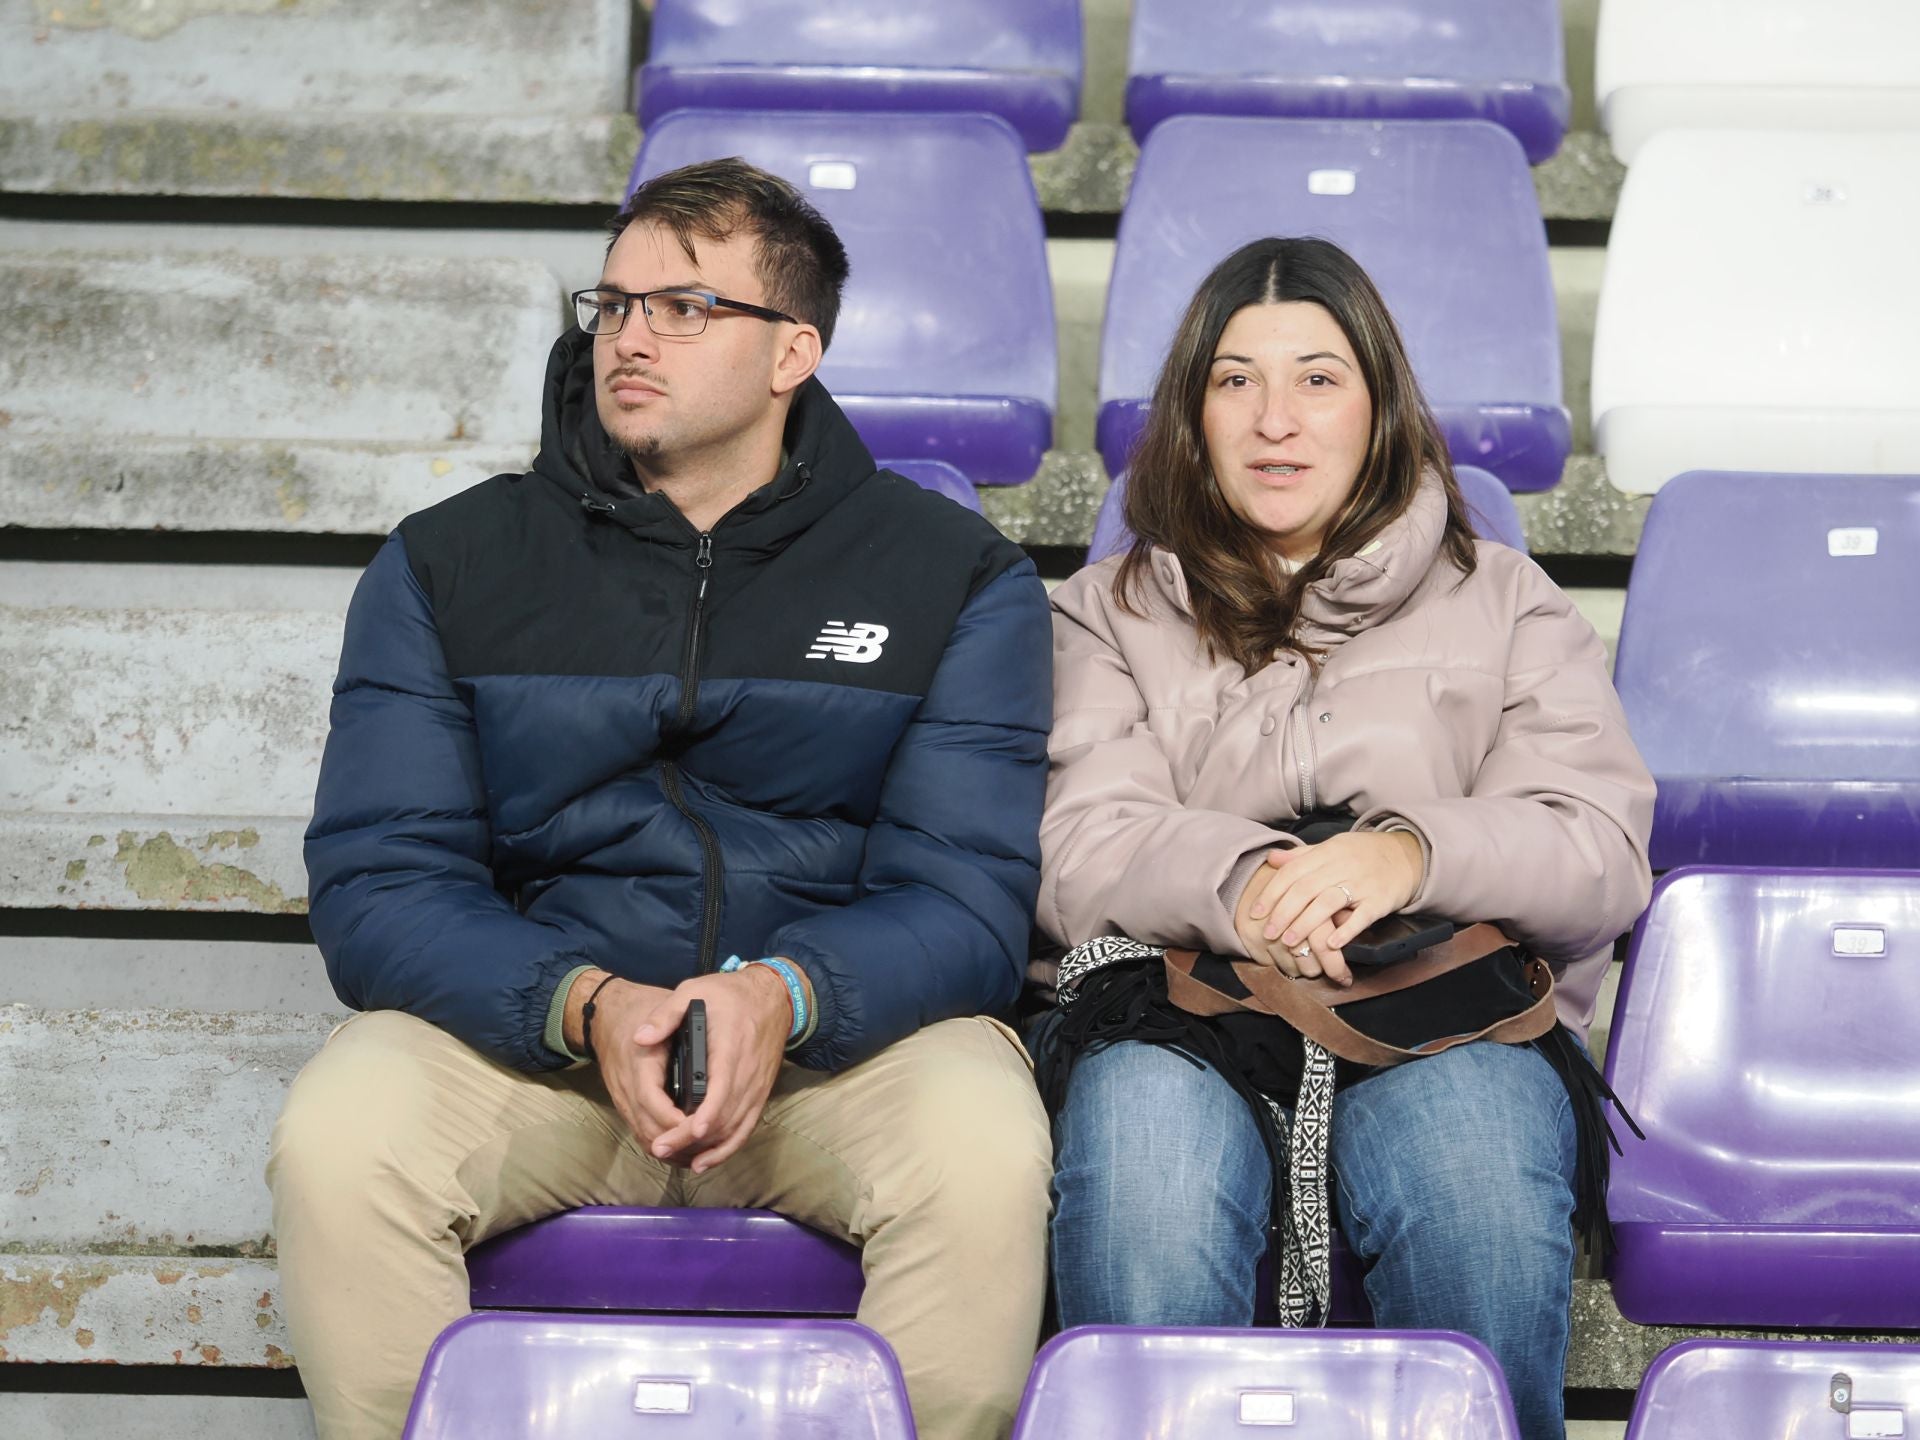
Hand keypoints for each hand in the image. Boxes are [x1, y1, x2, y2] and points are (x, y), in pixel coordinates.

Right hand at [575, 975, 687, 1151]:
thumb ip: (670, 1019)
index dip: (674, 1119)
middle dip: (677, 1142)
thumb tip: (690, 1037)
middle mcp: (627, 1086)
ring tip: (702, 1152)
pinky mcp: (626, 1105)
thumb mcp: (661, 1004)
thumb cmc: (640, 1009)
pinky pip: (642, 1132)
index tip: (698, 1125)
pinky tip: (686, 1147)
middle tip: (709, 1146)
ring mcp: (624, 1098)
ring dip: (672, 1149)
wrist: (607, 1014)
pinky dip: (664, 1143)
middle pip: (648, 1128)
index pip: (650, 1101)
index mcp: (638, 1063)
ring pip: (645, 1135)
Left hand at [633, 964, 797, 1173]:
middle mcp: (748, 1074)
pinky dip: (727, 1148)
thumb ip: (666, 1013)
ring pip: (736, 1128)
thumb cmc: (732, 994)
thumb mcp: (695, 990)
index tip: (688, 1131)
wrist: (776, 997)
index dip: (707, 1114)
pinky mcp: (760, 1095)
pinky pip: (746, 1128)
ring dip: (709, 1149)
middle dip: (692, 1138)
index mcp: (731, 1049)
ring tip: (677, 1159)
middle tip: (660, 1147)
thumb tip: (640, 1037)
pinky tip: (706, 1161)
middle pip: (724, 1117)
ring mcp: (757, 1087)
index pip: (722, 1089)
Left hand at [1235, 830, 1425, 987]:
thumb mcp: (1332, 847)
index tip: (1255, 912)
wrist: (1408, 855)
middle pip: (1306, 889)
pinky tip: (1331, 945)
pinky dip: (1346, 930)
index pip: (1292, 872)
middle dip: (1283, 913)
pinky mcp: (1381, 900)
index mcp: (1327, 852)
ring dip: (1306, 923)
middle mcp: (1342, 865)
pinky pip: (1362, 916)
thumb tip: (1270, 858)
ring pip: (1329, 902)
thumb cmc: (1363, 854)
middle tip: (1267, 933)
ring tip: (1289, 942)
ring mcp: (1363, 883)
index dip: (1271, 893)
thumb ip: (1302, 856)